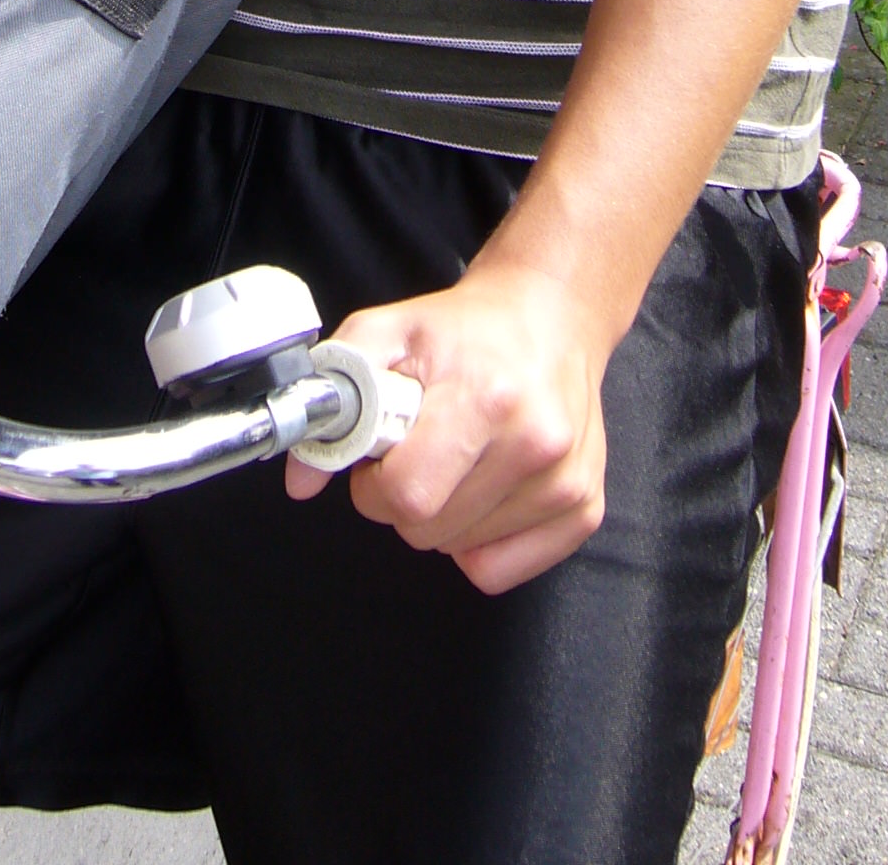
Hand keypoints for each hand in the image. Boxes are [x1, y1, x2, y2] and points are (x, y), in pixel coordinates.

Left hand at [285, 258, 611, 593]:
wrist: (551, 317)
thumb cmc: (465, 330)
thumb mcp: (387, 332)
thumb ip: (334, 393)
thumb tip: (302, 478)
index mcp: (485, 397)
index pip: (407, 495)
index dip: (374, 487)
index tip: (380, 460)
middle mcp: (535, 443)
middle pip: (429, 530)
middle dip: (405, 500)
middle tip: (418, 453)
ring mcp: (566, 481)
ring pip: (460, 551)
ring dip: (442, 517)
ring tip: (457, 459)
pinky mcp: (585, 509)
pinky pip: (499, 570)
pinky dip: (479, 543)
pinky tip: (485, 489)